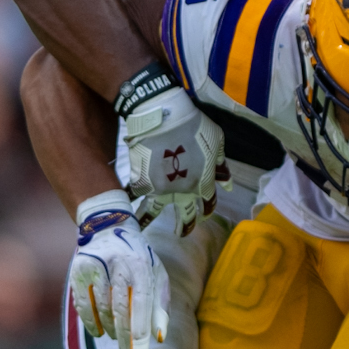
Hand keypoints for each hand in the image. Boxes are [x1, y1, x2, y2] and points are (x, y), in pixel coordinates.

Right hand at [69, 191, 169, 348]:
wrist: (108, 227)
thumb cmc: (138, 259)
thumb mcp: (156, 275)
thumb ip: (161, 306)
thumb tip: (160, 338)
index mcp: (142, 266)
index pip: (142, 304)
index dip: (140, 332)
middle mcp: (119, 264)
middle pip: (120, 310)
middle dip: (125, 337)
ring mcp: (97, 266)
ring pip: (101, 308)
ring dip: (110, 329)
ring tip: (117, 337)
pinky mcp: (79, 270)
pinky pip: (83, 304)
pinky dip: (90, 322)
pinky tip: (99, 332)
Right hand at [121, 85, 227, 236]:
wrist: (162, 117)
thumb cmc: (193, 125)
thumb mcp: (216, 140)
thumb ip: (221, 164)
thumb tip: (227, 184)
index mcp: (202, 183)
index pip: (208, 203)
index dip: (207, 209)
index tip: (204, 212)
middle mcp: (182, 192)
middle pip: (186, 216)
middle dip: (186, 225)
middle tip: (183, 232)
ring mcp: (159, 190)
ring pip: (153, 213)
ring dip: (148, 222)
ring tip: (144, 229)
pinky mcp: (141, 182)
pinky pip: (133, 195)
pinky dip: (126, 200)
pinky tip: (121, 206)